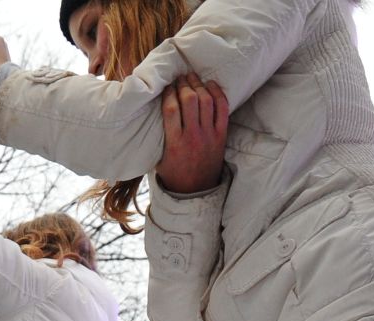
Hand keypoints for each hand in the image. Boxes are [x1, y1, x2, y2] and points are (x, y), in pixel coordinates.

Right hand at [154, 74, 228, 195]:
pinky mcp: (221, 135)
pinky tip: (211, 85)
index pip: (171, 109)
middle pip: (189, 100)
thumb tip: (151, 114)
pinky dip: (217, 93)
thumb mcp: (159, 158)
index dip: (168, 92)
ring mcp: (209, 135)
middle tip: (180, 77)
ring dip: (199, 85)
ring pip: (206, 101)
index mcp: (174, 143)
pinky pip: (222, 108)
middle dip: (183, 85)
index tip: (166, 86)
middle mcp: (193, 136)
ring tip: (193, 77)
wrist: (195, 191)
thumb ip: (158, 137)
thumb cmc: (174, 174)